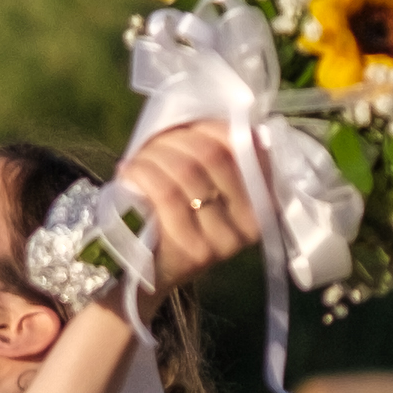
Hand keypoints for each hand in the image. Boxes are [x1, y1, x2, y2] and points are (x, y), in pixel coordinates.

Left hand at [108, 118, 266, 292]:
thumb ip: (219, 157)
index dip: (211, 128)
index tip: (187, 129)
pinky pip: (167, 194)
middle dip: (176, 141)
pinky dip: (143, 172)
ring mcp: (226, 241)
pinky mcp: (196, 251)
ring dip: (155, 156)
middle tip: (153, 146)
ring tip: (140, 160)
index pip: (243, 147)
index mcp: (262, 202)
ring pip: (188, 171)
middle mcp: (252, 223)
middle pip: (212, 155)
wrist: (149, 273)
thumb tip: (229, 120)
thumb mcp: (205, 188)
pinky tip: (129, 171)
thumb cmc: (176, 220)